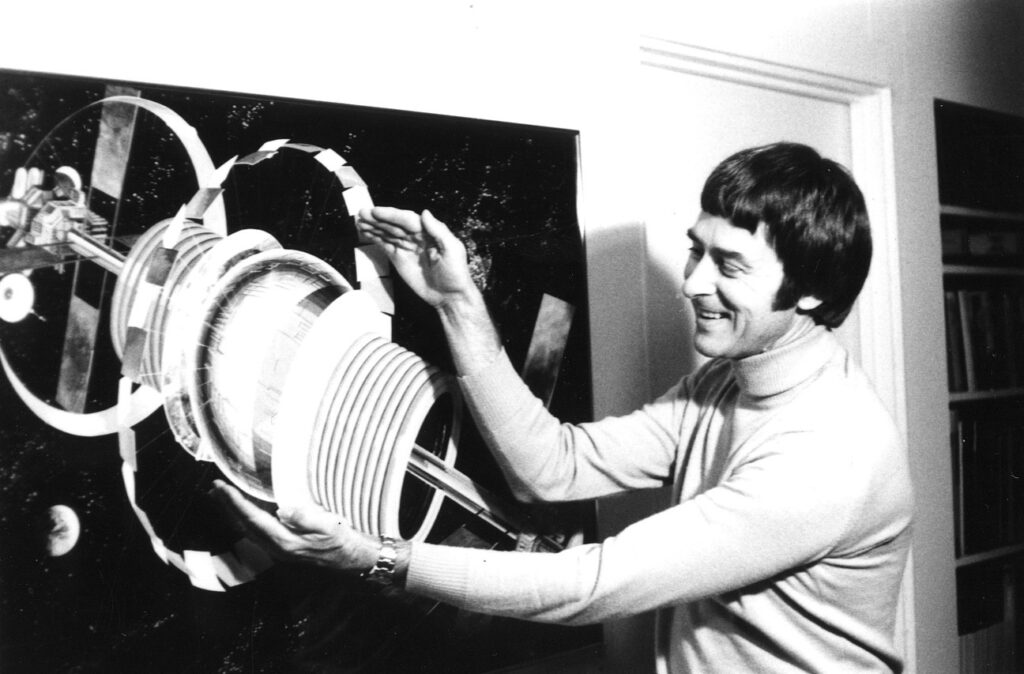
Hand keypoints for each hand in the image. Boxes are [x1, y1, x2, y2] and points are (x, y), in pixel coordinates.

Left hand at [209, 479, 383, 573]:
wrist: (350, 560)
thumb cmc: (341, 541)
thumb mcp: (328, 526)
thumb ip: (306, 518)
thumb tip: (284, 509)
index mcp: (284, 541)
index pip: (252, 518)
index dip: (234, 502)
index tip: (221, 487)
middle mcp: (276, 547)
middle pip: (243, 525)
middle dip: (227, 506)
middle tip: (214, 488)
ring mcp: (277, 549)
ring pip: (247, 529)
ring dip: (233, 512)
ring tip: (221, 497)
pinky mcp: (281, 547)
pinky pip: (255, 531)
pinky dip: (244, 518)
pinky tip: (243, 511)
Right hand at [356, 207, 476, 308]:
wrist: (450, 296)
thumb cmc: (456, 274)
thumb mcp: (453, 250)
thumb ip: (439, 230)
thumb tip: (425, 213)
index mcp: (429, 232)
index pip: (407, 220)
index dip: (392, 215)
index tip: (377, 212)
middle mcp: (416, 237)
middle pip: (394, 224)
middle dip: (378, 219)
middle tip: (362, 213)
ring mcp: (407, 248)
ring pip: (387, 233)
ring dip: (373, 226)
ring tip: (359, 221)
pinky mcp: (399, 259)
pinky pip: (385, 245)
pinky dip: (375, 238)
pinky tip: (365, 232)